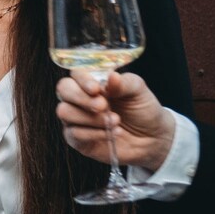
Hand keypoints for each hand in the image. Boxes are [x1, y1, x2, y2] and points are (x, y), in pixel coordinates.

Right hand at [55, 71, 175, 171]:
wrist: (151, 138)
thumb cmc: (142, 109)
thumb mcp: (138, 91)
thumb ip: (124, 83)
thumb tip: (111, 76)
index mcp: (93, 81)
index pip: (75, 74)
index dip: (82, 80)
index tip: (96, 89)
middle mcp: (80, 98)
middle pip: (63, 89)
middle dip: (81, 98)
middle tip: (103, 106)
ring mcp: (76, 119)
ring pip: (65, 112)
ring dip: (90, 118)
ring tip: (114, 121)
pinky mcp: (77, 139)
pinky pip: (74, 134)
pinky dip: (94, 133)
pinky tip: (112, 133)